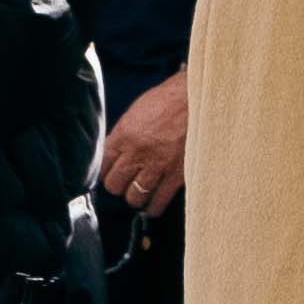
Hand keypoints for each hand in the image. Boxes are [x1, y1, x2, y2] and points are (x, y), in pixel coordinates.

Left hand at [100, 72, 195, 216]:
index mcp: (124, 135)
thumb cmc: (170, 99)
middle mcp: (137, 153)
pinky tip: (153, 206)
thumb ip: (124, 134)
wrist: (201, 96)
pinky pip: (159, 199)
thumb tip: (116, 152)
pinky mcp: (178, 173)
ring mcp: (158, 165)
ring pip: (135, 196)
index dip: (106, 172)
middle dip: (119, 186)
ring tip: (141, 195)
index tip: (112, 173)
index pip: (102, 165)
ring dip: (136, 197)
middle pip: (115, 184)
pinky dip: (154, 206)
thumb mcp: (138, 111)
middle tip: (126, 184)